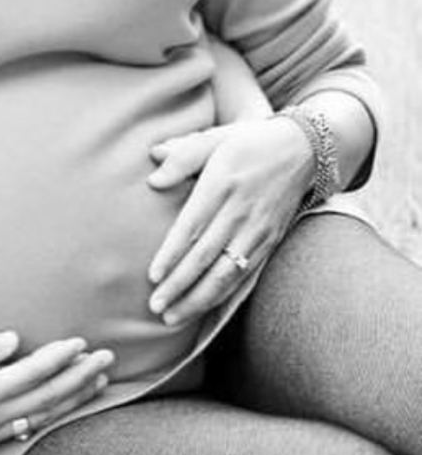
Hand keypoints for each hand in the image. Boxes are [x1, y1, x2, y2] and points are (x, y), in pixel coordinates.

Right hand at [0, 316, 113, 453]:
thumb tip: (10, 340)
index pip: (27, 375)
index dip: (57, 359)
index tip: (81, 341)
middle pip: (42, 400)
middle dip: (78, 378)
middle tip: (107, 358)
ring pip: (37, 418)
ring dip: (70, 399)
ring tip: (97, 380)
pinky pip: (22, 429)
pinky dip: (48, 415)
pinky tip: (60, 406)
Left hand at [145, 116, 313, 326]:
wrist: (303, 149)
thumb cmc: (249, 142)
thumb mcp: (215, 137)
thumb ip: (183, 155)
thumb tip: (153, 175)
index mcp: (222, 184)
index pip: (192, 227)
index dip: (172, 254)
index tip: (152, 276)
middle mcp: (240, 211)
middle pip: (206, 257)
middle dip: (179, 286)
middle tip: (155, 307)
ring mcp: (258, 230)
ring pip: (226, 273)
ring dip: (198, 299)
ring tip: (172, 317)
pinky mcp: (270, 241)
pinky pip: (245, 275)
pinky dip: (224, 295)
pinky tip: (203, 309)